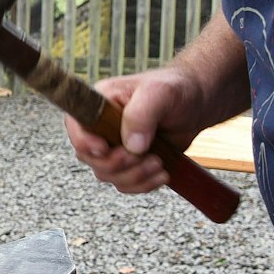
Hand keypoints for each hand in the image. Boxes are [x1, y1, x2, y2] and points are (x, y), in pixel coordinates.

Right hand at [62, 70, 203, 194]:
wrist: (197, 103)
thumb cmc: (176, 89)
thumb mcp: (160, 92)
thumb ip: (141, 114)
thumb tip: (131, 146)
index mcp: (99, 105)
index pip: (76, 128)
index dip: (86, 143)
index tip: (107, 148)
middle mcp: (101, 127)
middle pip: (90, 158)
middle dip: (118, 164)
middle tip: (144, 155)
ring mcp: (115, 147)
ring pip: (108, 175)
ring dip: (135, 176)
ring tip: (158, 163)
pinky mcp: (130, 162)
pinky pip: (125, 184)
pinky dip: (143, 184)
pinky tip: (162, 173)